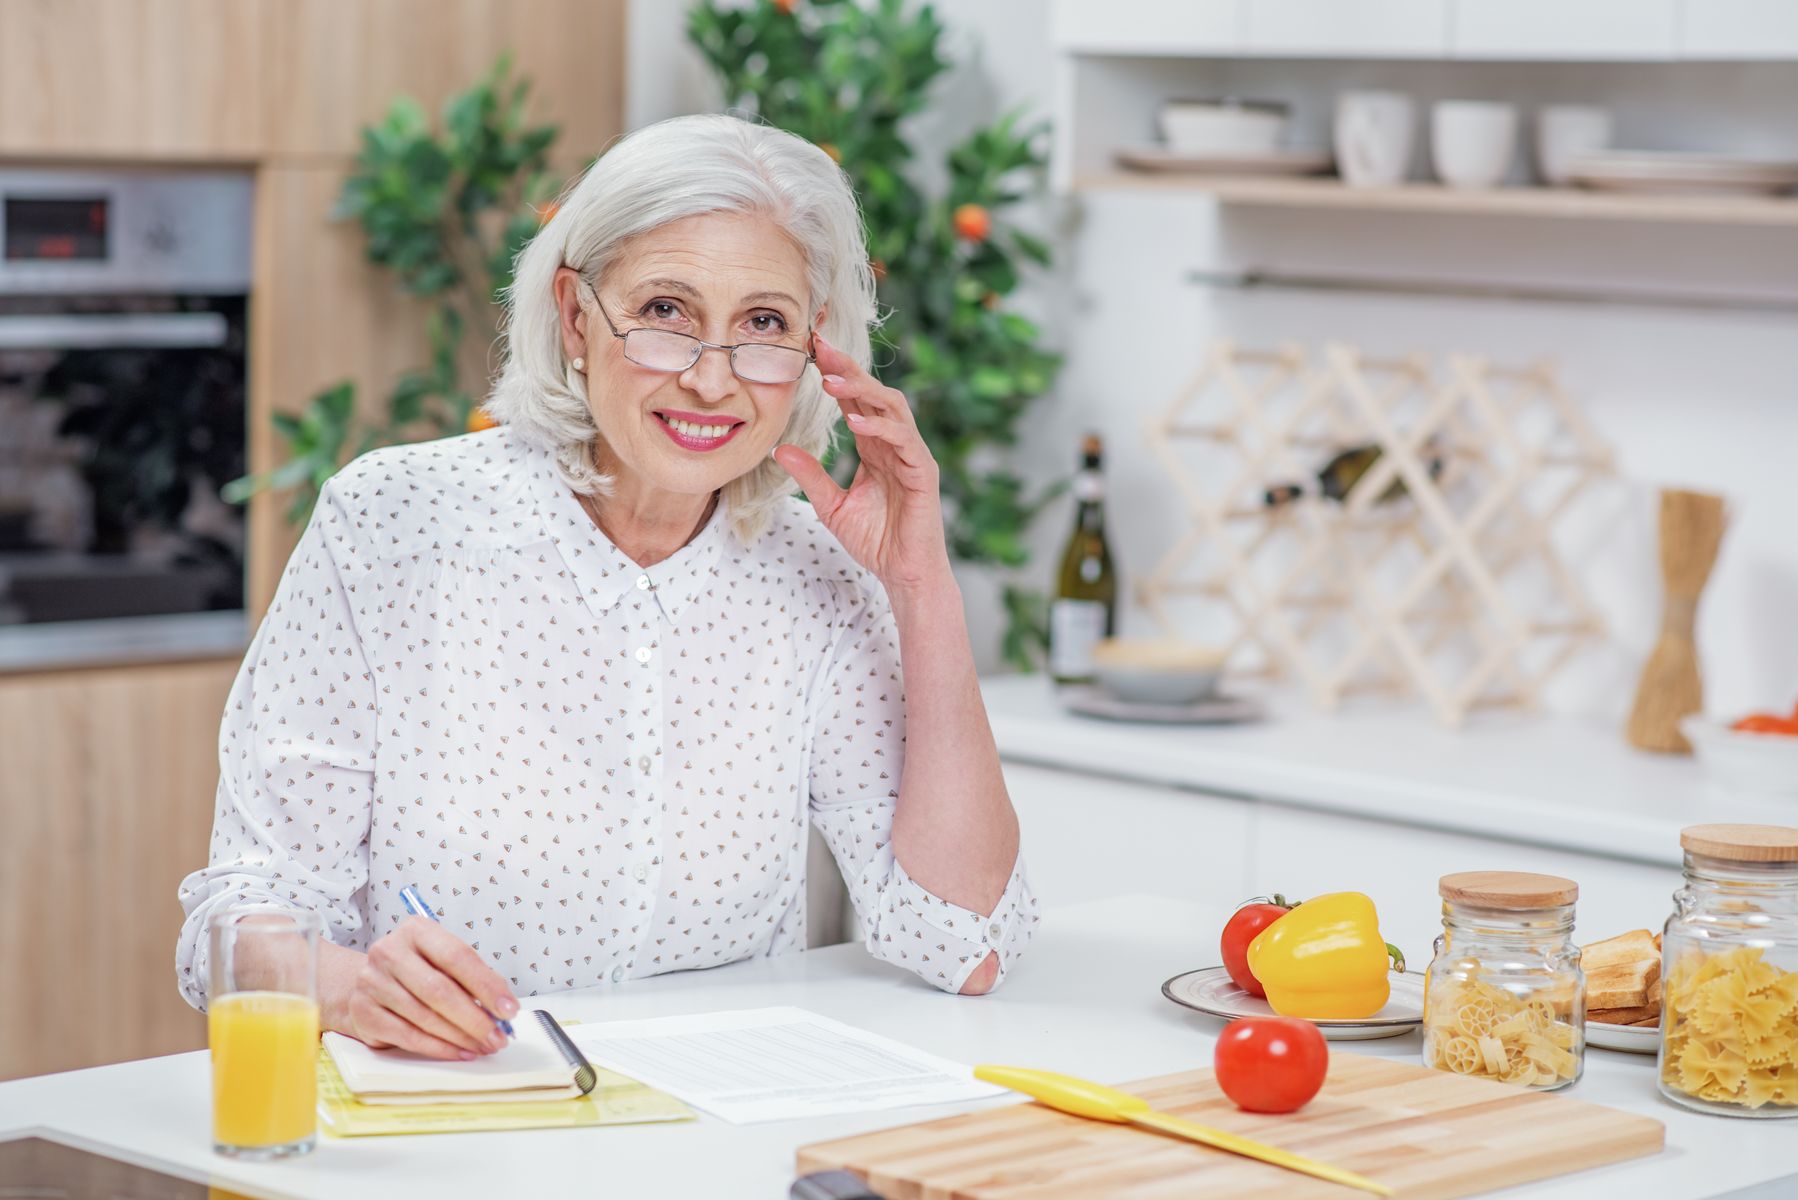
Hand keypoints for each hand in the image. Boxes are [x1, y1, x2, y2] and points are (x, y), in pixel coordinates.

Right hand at [331, 918, 519, 1059]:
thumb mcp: (440, 960)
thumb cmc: (413, 971)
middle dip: (475, 1018)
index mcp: (416, 931)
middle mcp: (389, 952)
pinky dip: (439, 1048)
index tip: (508, 1008)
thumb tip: (502, 1006)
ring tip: (484, 1045)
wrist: (362, 984)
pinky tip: (460, 1052)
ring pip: (425, 1017)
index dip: (487, 985)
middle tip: (498, 1036)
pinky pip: (408, 1036)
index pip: (457, 957)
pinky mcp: (364, 1013)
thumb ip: (470, 977)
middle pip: (440, 990)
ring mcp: (373, 983)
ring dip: (461, 1037)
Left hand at [772, 331, 952, 594]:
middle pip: (873, 392)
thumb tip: (781, 449)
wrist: (903, 573)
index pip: (854, 400)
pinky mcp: (923, 472)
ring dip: (862, 390)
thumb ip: (811, 476)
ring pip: (892, 407)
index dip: (835, 373)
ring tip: (831, 380)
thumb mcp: (831, 506)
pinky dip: (881, 427)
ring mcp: (911, 455)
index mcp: (875, 446)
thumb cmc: (875, 540)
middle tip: (820, 345)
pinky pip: (904, 440)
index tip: (809, 349)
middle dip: (848, 367)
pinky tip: (856, 422)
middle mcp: (894, 443)